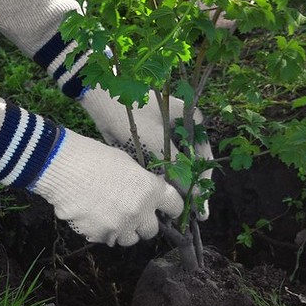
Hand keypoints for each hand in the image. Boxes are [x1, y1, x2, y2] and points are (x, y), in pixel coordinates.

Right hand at [31, 129, 183, 246]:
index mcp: (151, 190)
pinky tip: (93, 216)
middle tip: (134, 214)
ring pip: (130, 239)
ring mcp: (119, 226)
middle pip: (152, 230)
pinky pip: (106, 239)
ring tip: (112, 216)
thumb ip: (143, 185)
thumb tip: (147, 196)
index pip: (175, 207)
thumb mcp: (129, 165)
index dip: (172, 209)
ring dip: (124, 230)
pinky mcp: (99, 235)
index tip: (168, 211)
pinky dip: (102, 231)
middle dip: (145, 223)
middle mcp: (140, 212)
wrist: (63, 167)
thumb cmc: (96, 158)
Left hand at [79, 87, 213, 219]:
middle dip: (190, 187)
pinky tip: (159, 192)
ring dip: (175, 183)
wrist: (102, 93)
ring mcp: (168, 131)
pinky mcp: (152, 137)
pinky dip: (162, 175)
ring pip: (177, 163)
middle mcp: (185, 127)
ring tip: (174, 207)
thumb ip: (177, 169)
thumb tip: (195, 196)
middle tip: (191, 212)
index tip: (201, 207)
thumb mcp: (156, 143)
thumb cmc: (132, 113)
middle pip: (192, 162)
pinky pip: (163, 160)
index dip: (202, 184)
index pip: (203, 159)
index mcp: (192, 122)